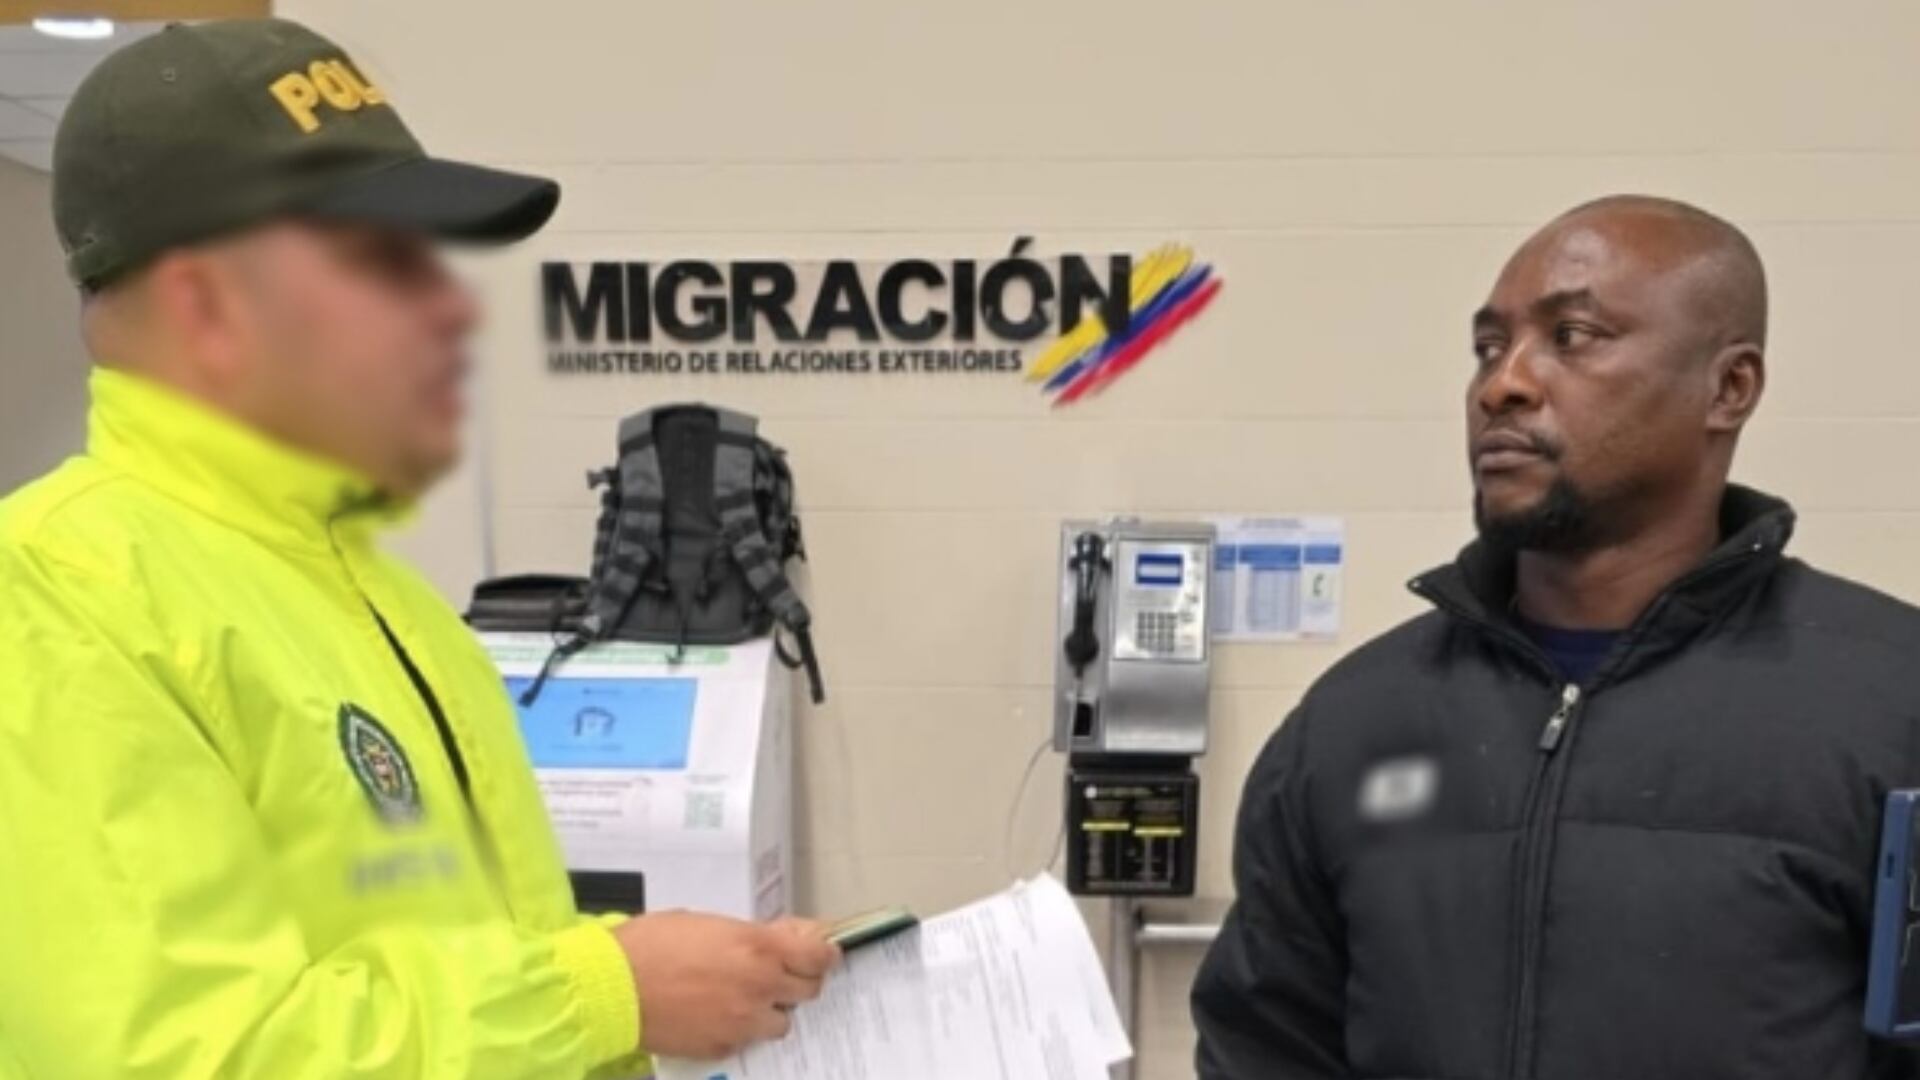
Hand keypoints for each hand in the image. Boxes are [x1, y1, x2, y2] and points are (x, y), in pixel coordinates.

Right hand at [612, 911, 841, 1059]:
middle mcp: (760, 986)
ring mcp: (743, 1022)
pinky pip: (748, 1040)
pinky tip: (719, 1016)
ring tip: (747, 1000)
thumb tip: (782, 938)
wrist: (613, 988)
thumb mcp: (708, 923)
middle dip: (800, 982)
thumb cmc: (653, 943)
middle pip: (809, 991)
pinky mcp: (723, 1046)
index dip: (825, 956)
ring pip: (782, 1023)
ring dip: (772, 1010)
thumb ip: (751, 934)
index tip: (825, 955)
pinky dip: (742, 1029)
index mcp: (760, 948)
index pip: (818, 957)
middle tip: (783, 975)